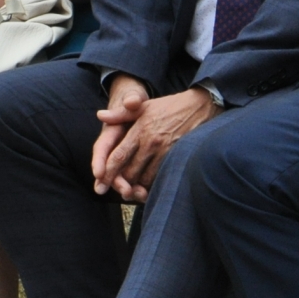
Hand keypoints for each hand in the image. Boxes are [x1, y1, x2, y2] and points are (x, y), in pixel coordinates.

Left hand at [96, 86, 218, 201]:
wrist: (198, 107)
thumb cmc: (167, 107)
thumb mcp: (143, 106)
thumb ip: (120, 114)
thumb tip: (100, 116)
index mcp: (139, 130)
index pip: (119, 156)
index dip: (108, 171)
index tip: (100, 181)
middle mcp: (151, 143)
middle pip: (131, 171)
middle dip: (122, 182)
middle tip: (116, 189)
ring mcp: (166, 151)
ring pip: (146, 177)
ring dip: (138, 186)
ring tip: (132, 191)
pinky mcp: (178, 157)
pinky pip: (162, 177)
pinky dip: (153, 184)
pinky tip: (149, 186)